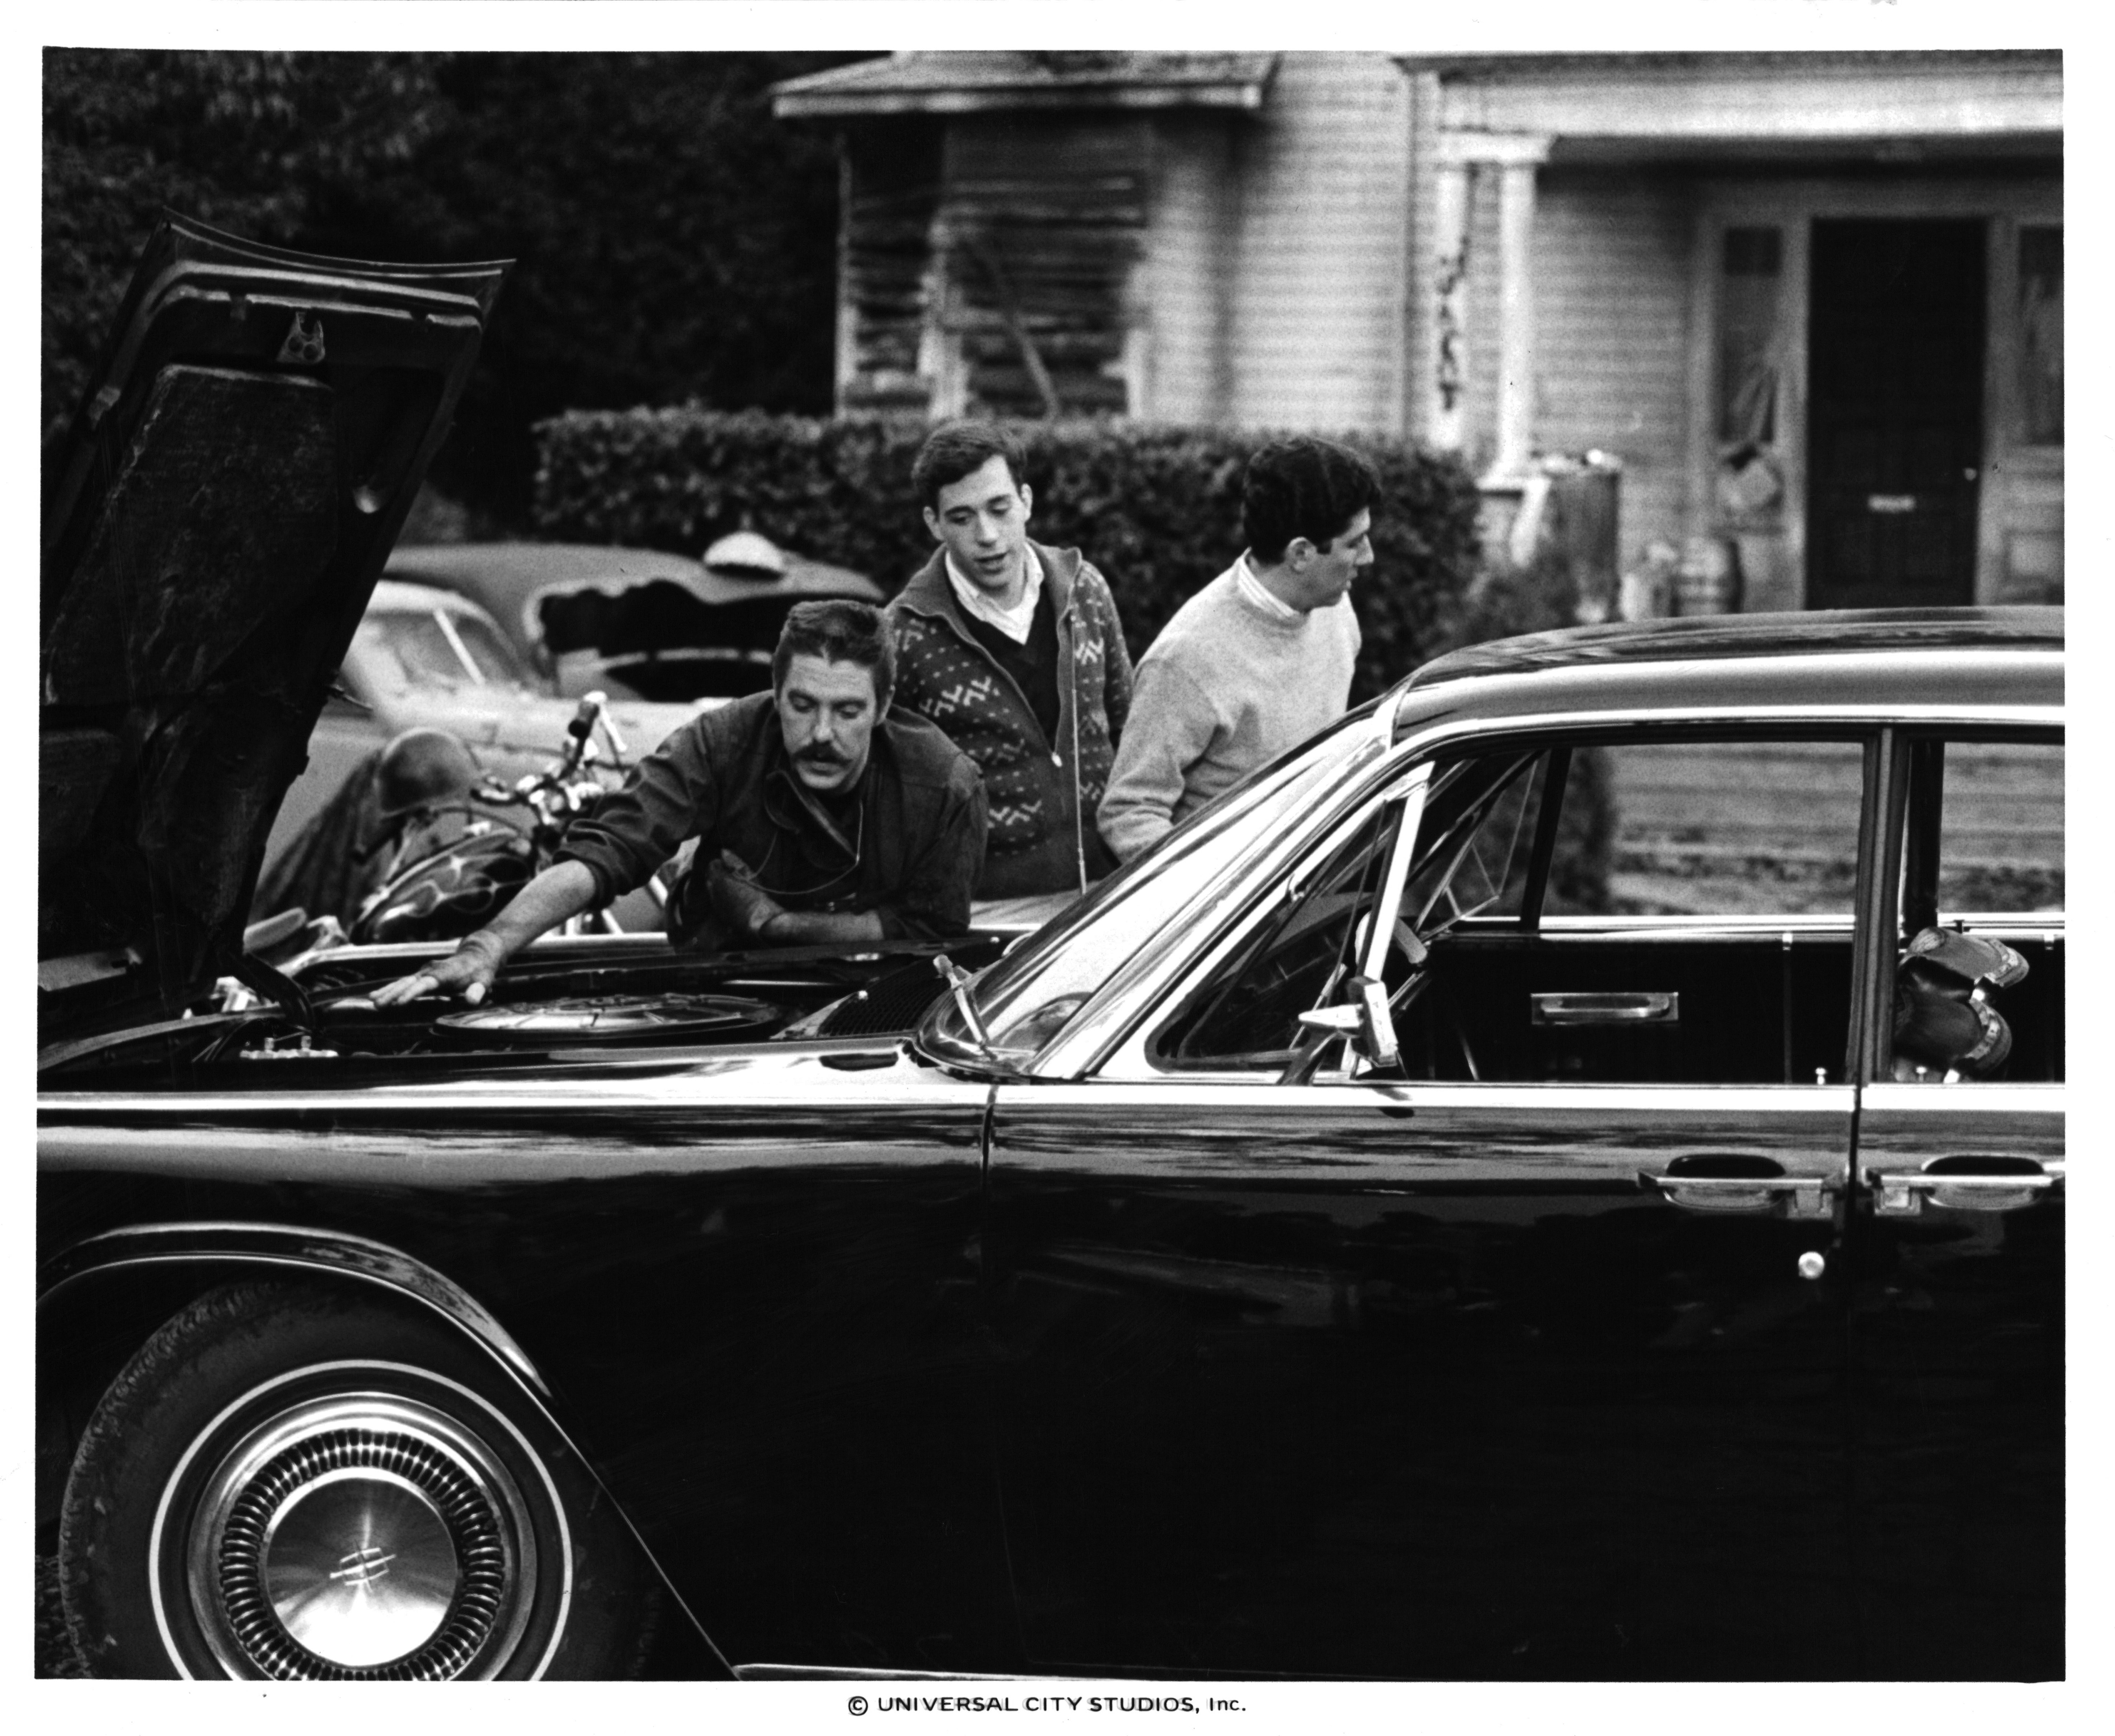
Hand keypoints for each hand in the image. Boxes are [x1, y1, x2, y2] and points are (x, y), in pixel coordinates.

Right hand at [372, 930, 507, 1006]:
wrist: (477, 954)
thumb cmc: (481, 971)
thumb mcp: (484, 981)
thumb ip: (478, 990)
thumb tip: (473, 999)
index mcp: (445, 973)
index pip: (426, 984)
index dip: (412, 993)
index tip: (398, 1002)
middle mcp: (431, 971)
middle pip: (409, 983)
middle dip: (392, 994)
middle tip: (377, 1005)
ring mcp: (425, 972)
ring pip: (402, 982)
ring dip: (387, 991)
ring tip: (372, 1000)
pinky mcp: (422, 975)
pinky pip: (403, 982)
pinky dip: (390, 988)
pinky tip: (377, 995)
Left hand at [704, 850, 785, 939]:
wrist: (759, 919)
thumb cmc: (756, 893)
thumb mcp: (747, 873)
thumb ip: (734, 861)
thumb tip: (723, 851)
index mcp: (718, 879)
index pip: (712, 865)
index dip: (720, 863)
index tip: (729, 864)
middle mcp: (713, 891)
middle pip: (710, 878)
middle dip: (717, 874)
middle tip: (731, 874)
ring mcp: (715, 904)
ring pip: (712, 890)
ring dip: (719, 886)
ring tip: (734, 887)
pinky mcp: (720, 914)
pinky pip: (716, 901)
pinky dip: (722, 897)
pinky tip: (734, 899)